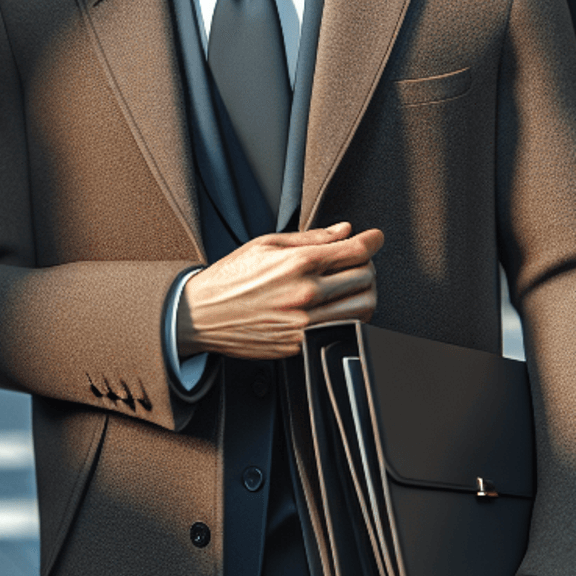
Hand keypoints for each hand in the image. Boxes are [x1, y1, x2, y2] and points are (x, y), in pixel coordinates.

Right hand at [177, 221, 382, 358]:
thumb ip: (311, 238)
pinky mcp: (301, 344)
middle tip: (356, 261)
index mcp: (297, 263)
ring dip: (364, 292)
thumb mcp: (265, 245)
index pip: (356, 250)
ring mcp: (305, 323)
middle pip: (366, 277)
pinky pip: (344, 330)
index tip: (375, 237)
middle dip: (367, 264)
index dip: (373, 240)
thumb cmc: (229, 278)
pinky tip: (337, 306)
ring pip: (363, 306)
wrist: (200, 315)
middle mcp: (306, 293)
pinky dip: (349, 316)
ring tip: (350, 285)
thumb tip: (345, 231)